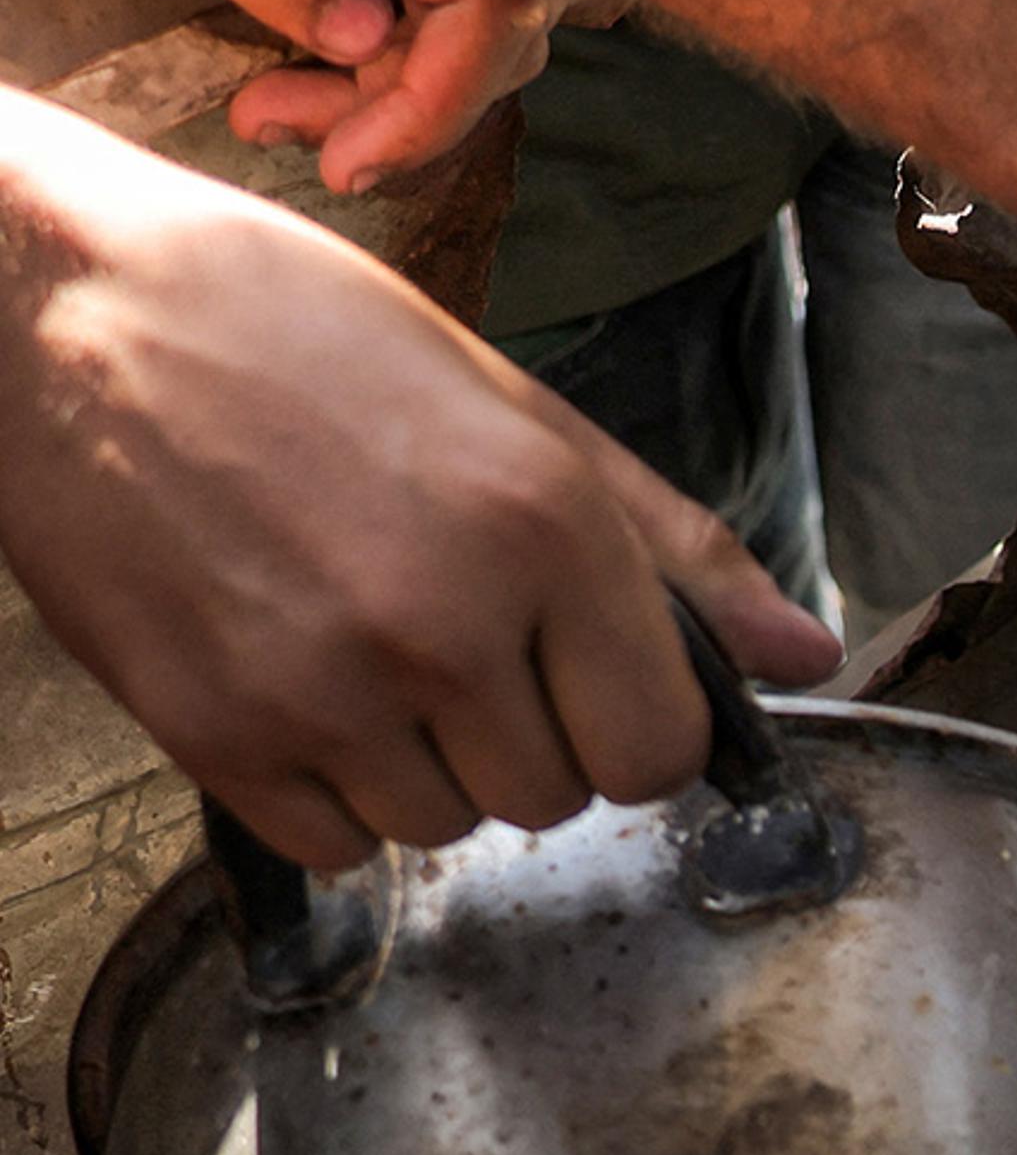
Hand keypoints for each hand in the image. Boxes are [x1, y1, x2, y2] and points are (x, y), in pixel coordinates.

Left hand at [0, 0, 558, 185]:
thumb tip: (371, 29)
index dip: (443, 86)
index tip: (346, 156)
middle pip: (493, 12)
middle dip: (421, 102)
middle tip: (299, 140)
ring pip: (457, 31)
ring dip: (389, 106)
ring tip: (265, 117)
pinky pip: (401, 30)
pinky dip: (361, 92)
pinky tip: (267, 97)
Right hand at [0, 103, 833, 862]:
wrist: (55, 308)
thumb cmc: (292, 331)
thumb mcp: (513, 409)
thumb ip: (673, 550)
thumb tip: (804, 657)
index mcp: (540, 529)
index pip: (662, 747)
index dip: (637, 725)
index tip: (592, 680)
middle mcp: (443, 622)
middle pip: (563, 797)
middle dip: (532, 735)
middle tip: (458, 633)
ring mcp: (323, 690)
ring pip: (451, 826)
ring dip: (431, 765)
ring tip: (367, 639)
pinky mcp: (215, 734)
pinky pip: (338, 845)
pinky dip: (334, 794)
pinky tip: (301, 683)